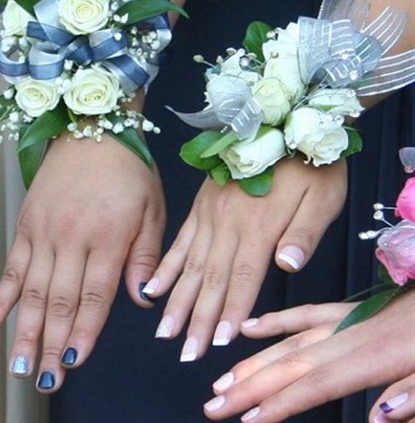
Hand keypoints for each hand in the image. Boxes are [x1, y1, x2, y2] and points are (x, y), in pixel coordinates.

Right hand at [0, 135, 164, 391]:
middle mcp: (70, 238)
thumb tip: (143, 300)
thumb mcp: (152, 209)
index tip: (73, 362)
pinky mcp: (25, 224)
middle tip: (42, 378)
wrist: (89, 124)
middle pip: (57, 301)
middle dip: (49, 344)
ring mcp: (42, 232)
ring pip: (30, 290)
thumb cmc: (127, 168)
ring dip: (23, 330)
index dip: (83, 332)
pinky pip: (10, 266)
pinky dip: (1, 296)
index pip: (94, 295)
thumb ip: (146, 256)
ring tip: (18, 364)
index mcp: (106, 237)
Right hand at [146, 158, 346, 359]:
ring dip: (176, 301)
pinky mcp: (200, 208)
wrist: (282, 120)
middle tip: (183, 352)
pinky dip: (164, 268)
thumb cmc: (308, 162)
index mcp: (258, 225)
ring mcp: (208, 216)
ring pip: (190, 266)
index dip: (228, 311)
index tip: (214, 341)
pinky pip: (178, 242)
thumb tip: (287, 265)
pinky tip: (150, 289)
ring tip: (163, 331)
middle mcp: (226, 224)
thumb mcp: (323, 194)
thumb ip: (304, 232)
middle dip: (195, 319)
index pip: (242, 278)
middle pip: (210, 280)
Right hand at [203, 294, 414, 421]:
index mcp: (379, 354)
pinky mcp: (357, 309)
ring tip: (221, 381)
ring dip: (253, 362)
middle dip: (248, 387)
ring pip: (291, 342)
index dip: (279, 402)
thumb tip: (376, 416)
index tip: (246, 419)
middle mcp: (354, 334)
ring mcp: (352, 319)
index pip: (316, 383)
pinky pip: (309, 313)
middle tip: (212, 405)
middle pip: (290, 364)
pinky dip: (278, 321)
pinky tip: (251, 329)